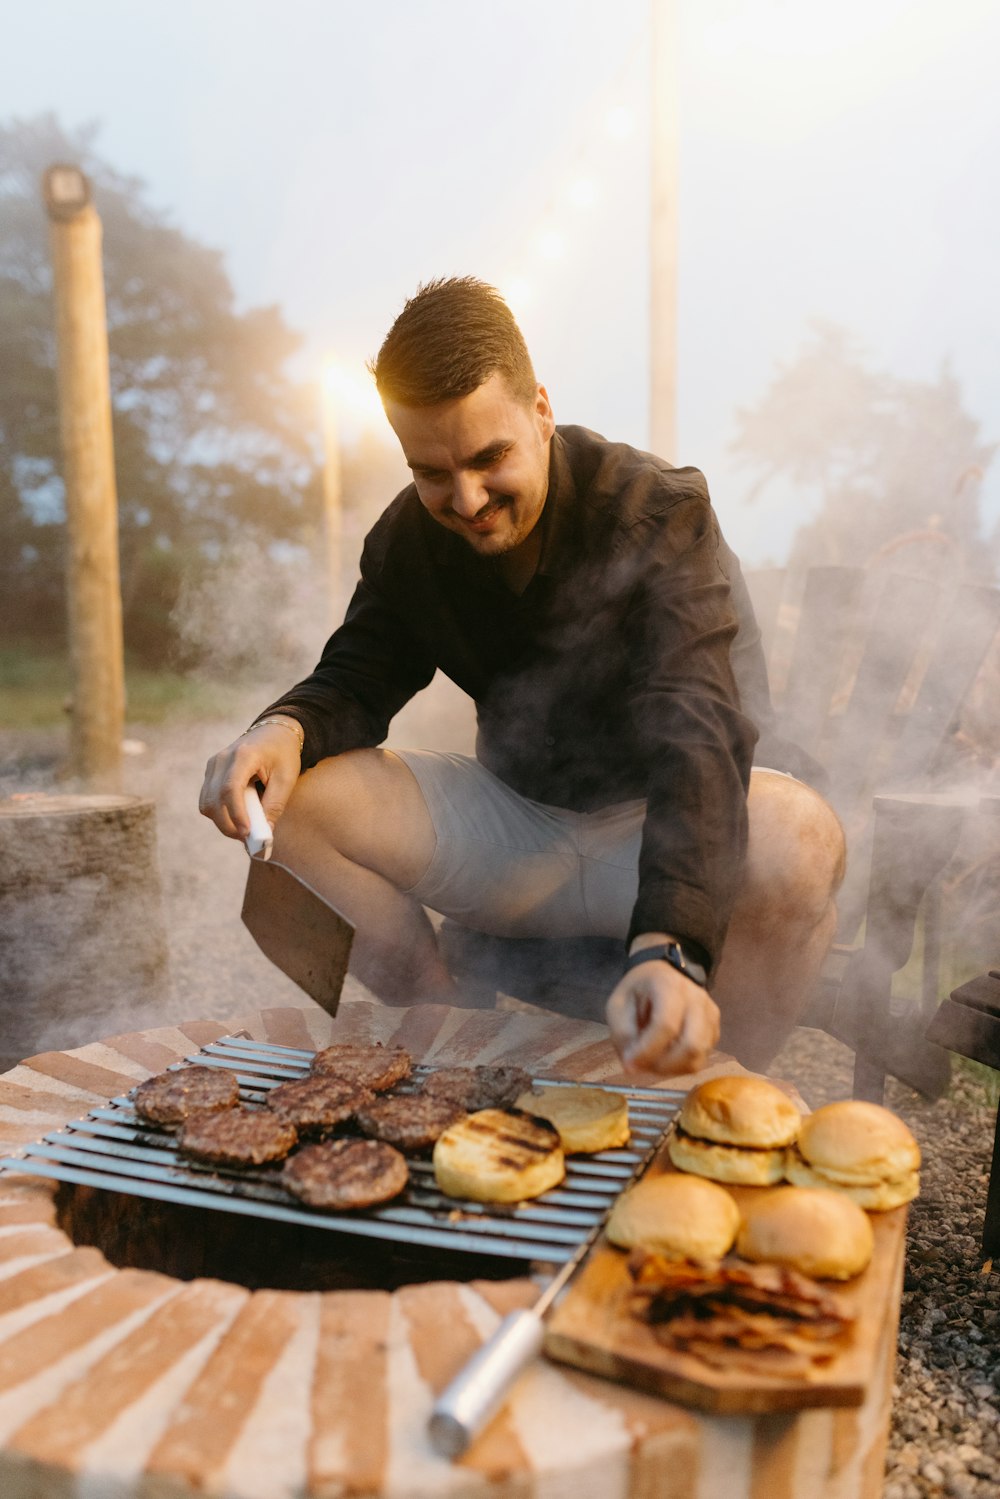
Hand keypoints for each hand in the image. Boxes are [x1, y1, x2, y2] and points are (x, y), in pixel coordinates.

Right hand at [199, 720, 302, 840]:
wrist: (274, 733)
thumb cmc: (283, 754)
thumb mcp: (287, 779)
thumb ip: (274, 805)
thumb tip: (264, 834)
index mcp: (243, 755)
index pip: (230, 789)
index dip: (236, 814)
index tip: (247, 833)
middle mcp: (221, 759)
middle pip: (213, 800)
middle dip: (229, 825)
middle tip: (249, 839)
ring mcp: (213, 766)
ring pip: (207, 803)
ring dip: (223, 822)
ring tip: (245, 830)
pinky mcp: (210, 773)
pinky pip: (208, 800)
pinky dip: (220, 814)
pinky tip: (238, 818)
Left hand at [606, 953, 719, 1076]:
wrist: (661, 976)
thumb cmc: (637, 992)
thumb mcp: (617, 1006)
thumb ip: (623, 1034)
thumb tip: (633, 1066)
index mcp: (670, 986)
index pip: (666, 1025)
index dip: (648, 1051)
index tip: (630, 1065)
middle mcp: (697, 999)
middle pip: (691, 1045)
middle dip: (664, 1065)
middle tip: (643, 1066)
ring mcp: (710, 1015)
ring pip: (698, 1057)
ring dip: (672, 1068)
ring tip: (653, 1061)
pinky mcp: (714, 1030)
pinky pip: (701, 1059)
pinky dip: (681, 1066)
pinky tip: (666, 1056)